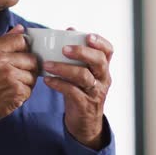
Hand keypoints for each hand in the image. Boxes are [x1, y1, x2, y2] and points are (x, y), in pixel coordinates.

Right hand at [0, 24, 37, 124]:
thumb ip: (3, 41)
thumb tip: (20, 28)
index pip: (20, 40)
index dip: (23, 47)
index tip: (21, 54)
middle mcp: (1, 62)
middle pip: (31, 58)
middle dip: (27, 66)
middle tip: (18, 72)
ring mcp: (10, 77)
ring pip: (32, 75)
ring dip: (26, 80)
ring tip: (12, 84)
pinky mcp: (16, 92)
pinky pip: (30, 89)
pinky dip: (23, 93)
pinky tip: (11, 93)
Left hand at [43, 30, 112, 149]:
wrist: (85, 124)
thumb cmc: (81, 92)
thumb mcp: (83, 73)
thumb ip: (79, 54)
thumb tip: (70, 30)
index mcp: (103, 68)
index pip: (108, 51)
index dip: (100, 42)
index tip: (88, 36)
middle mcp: (103, 79)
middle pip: (99, 61)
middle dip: (82, 52)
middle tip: (64, 49)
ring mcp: (95, 92)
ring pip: (84, 77)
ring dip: (64, 68)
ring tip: (47, 64)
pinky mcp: (85, 105)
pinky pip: (72, 92)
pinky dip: (58, 84)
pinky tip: (47, 80)